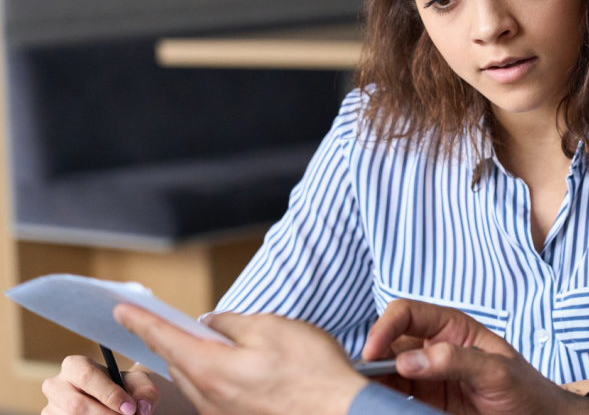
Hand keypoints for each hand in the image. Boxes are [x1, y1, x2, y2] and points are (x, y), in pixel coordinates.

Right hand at [42, 355, 158, 414]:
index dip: (110, 395)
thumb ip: (145, 392)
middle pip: (76, 404)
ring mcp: (50, 407)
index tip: (130, 409)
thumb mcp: (138, 383)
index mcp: (74, 365)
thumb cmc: (123, 387)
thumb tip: (142, 408)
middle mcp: (56, 385)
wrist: (111, 400)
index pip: (87, 377)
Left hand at [113, 305, 367, 414]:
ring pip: (197, 379)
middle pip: (178, 361)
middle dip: (175, 339)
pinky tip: (242, 365)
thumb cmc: (311, 370)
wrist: (340, 410)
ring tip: (224, 341)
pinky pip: (215, 393)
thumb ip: (232, 323)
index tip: (121, 310)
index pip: (164, 339)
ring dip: (200, 358)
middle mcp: (209, 397)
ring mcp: (223, 413)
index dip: (141, 321)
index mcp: (211, 369)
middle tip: (179, 320)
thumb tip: (212, 324)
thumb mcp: (270, 328)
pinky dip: (217, 374)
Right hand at [362, 299, 588, 414]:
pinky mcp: (424, 403)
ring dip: (374, 383)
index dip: (385, 327)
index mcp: (451, 327)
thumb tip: (408, 360)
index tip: (373, 352)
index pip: (406, 313)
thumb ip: (454, 360)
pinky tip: (379, 406)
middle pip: (389, 344)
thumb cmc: (526, 389)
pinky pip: (396, 398)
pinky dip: (383, 400)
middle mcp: (433, 348)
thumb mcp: (495, 370)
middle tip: (362, 382)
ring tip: (366, 397)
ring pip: (387, 374)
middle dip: (372, 359)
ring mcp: (427, 377)